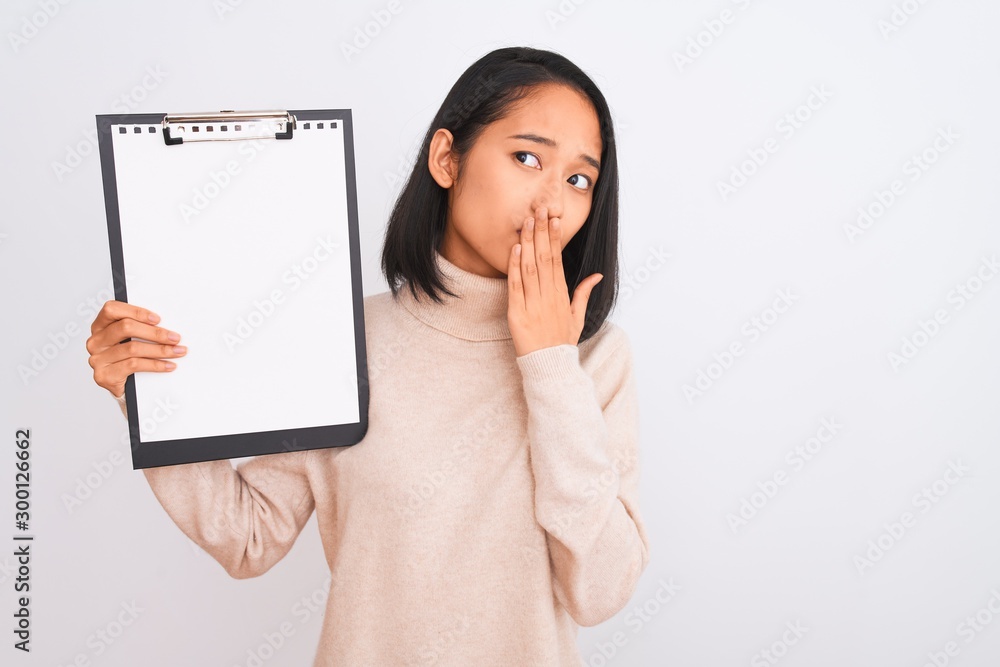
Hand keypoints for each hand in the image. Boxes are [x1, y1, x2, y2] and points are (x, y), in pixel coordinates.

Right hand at [86, 301, 186, 397]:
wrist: (122, 387)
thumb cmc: (127, 358)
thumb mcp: (130, 339)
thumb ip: (140, 328)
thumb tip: (166, 325)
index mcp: (100, 326)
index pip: (112, 309)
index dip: (136, 312)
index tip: (158, 319)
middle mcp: (96, 341)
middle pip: (125, 328)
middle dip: (155, 333)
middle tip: (175, 338)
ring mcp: (98, 359)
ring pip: (133, 348)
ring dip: (160, 350)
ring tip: (177, 351)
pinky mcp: (104, 375)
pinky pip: (134, 365)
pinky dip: (155, 365)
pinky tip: (168, 365)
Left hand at [507, 205, 602, 357]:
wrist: (549, 365)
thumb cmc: (562, 341)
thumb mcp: (578, 317)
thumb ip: (584, 293)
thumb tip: (597, 276)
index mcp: (562, 294)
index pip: (558, 259)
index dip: (554, 238)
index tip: (553, 219)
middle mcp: (548, 296)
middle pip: (545, 257)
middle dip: (542, 232)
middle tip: (539, 209)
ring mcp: (533, 303)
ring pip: (530, 267)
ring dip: (529, 242)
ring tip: (527, 222)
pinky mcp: (517, 313)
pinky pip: (515, 285)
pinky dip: (515, 266)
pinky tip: (516, 248)